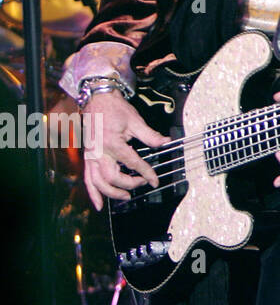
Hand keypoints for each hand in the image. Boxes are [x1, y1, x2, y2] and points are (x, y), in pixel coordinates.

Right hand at [81, 90, 169, 210]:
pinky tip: (99, 204)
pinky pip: (87, 179)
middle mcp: (99, 152)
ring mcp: (91, 156)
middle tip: (142, 184)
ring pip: (98, 182)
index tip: (154, 180)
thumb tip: (166, 142)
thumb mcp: (135, 120)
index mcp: (113, 143)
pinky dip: (93, 193)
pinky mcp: (87, 157)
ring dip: (111, 193)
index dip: (145, 173)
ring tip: (126, 197)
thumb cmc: (115, 109)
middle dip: (129, 184)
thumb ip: (150, 135)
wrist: (97, 100)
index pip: (132, 163)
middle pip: (112, 177)